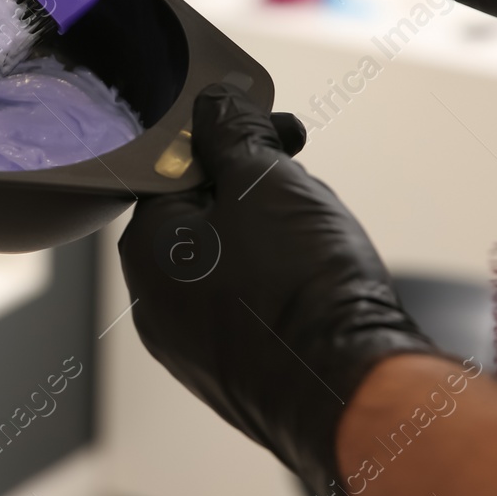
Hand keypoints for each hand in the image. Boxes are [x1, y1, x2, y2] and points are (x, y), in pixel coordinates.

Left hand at [118, 84, 434, 495]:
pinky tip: (320, 286)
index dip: (229, 145)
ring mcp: (194, 347)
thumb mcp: (264, 178)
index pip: (175, 172)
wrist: (350, 392)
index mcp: (146, 249)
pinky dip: (284, 287)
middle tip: (304, 187)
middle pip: (204, 218)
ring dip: (276, 238)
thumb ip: (233, 131)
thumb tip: (217, 103)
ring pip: (233, 264)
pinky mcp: (236, 375)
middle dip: (257, 192)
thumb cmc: (300, 288)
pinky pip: (253, 309)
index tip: (273, 135)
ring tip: (320, 239)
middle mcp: (156, 303)